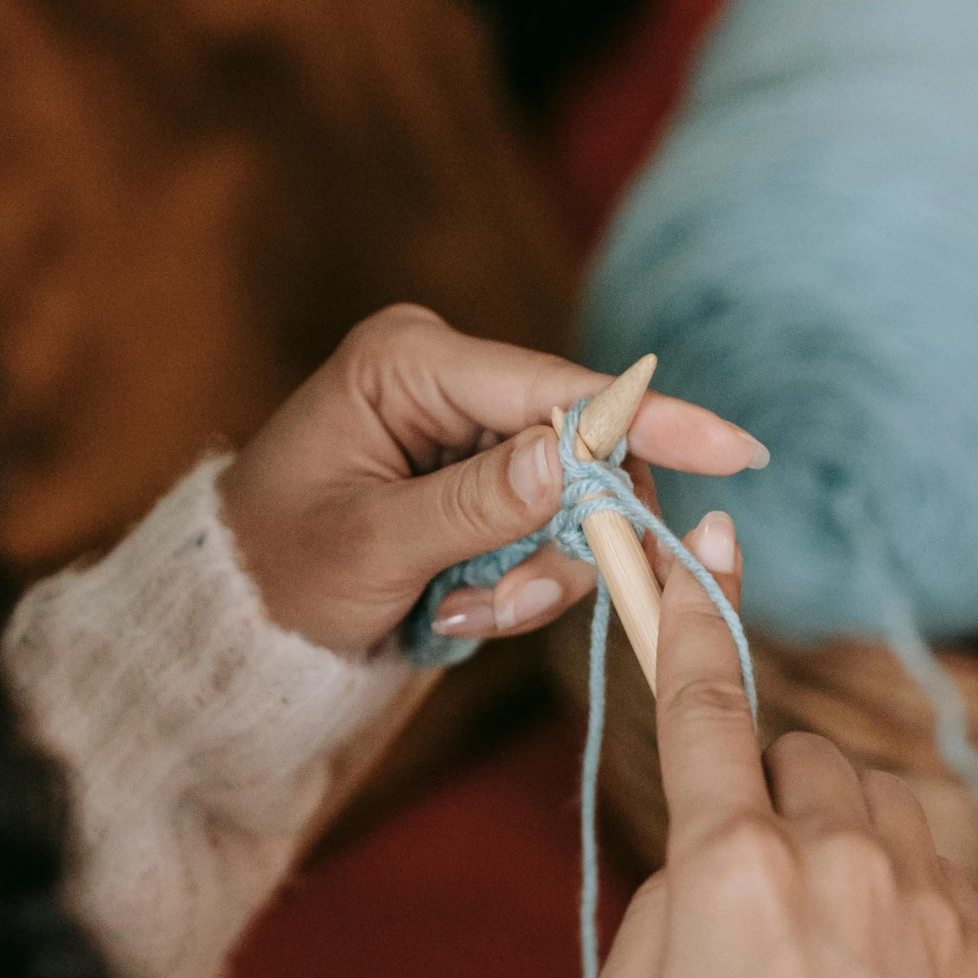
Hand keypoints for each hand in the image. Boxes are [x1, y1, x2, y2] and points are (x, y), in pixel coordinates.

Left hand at [219, 305, 766, 655]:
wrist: (240, 616)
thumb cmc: (279, 569)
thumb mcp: (370, 545)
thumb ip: (475, 505)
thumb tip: (570, 459)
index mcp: (411, 361)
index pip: (557, 387)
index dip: (649, 421)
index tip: (737, 448)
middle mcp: (453, 381)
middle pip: (584, 451)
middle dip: (564, 543)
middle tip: (502, 607)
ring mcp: (473, 431)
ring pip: (577, 505)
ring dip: (535, 579)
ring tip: (457, 613)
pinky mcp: (487, 482)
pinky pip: (549, 534)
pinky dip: (517, 586)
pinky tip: (453, 608)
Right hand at [573, 516, 977, 977]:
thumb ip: (661, 917)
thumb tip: (711, 874)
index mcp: (732, 871)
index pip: (706, 710)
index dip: (687, 619)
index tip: (683, 550)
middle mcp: (843, 865)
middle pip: (806, 755)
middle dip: (770, 792)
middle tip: (747, 886)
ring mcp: (929, 911)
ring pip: (885, 808)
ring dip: (846, 837)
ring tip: (818, 944)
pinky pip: (938, 890)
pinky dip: (900, 915)